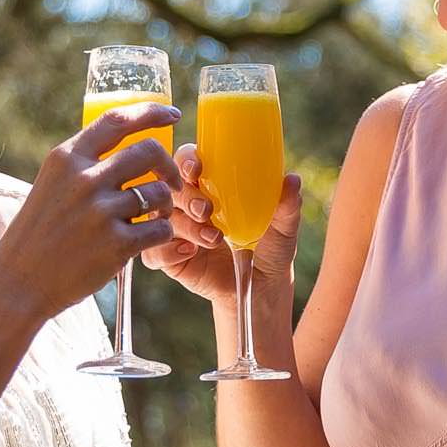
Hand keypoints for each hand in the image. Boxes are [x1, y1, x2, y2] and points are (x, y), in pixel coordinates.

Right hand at [0, 103, 182, 316]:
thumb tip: (127, 146)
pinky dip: (162, 233)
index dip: (151, 112)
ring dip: (165, 205)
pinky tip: (148, 239)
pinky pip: (160, 228)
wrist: (19, 282)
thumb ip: (83, 164)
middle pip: (148, 151)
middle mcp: (84, 179)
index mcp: (67, 158)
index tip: (172, 114)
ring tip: (155, 217)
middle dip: (168, 165)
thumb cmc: (39, 233)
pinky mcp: (116, 245)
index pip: (117, 119)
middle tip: (172, 181)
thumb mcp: (52, 185)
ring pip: (159, 193)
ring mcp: (101, 212)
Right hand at [141, 142, 302, 305]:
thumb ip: (287, 204)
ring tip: (213, 239)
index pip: (186, 161)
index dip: (186, 160)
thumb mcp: (283, 226)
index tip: (198, 169)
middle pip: (170, 187)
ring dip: (186, 226)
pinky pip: (153, 251)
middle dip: (188, 196)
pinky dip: (167, 251)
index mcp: (210, 185)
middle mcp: (188, 204)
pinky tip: (190, 253)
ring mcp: (176, 230)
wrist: (262, 286)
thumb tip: (292, 180)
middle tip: (207, 210)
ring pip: (162, 218)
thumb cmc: (270, 246)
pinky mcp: (169, 258)